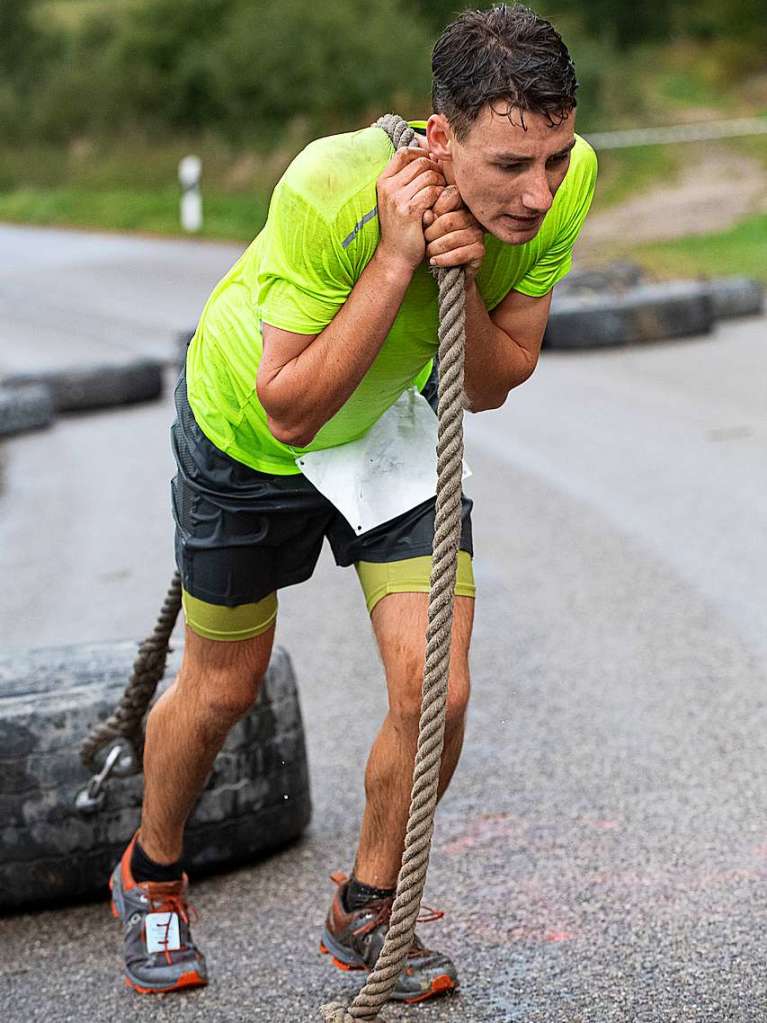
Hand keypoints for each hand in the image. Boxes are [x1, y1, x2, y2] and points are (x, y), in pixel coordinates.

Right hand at [375, 148, 445, 273]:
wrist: (395, 256)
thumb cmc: (401, 228)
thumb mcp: (397, 200)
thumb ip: (407, 178)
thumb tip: (428, 154)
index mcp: (383, 181)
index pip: (404, 152)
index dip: (422, 153)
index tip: (431, 166)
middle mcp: (388, 187)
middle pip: (421, 161)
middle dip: (436, 170)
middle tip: (440, 185)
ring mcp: (397, 198)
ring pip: (429, 175)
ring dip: (440, 185)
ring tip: (439, 198)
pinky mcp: (409, 211)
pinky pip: (432, 192)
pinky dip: (440, 198)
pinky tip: (438, 208)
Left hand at [423, 185, 484, 279]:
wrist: (444, 272)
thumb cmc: (433, 245)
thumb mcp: (426, 228)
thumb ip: (426, 217)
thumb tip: (428, 214)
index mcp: (460, 206)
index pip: (450, 197)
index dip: (434, 210)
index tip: (425, 222)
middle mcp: (471, 218)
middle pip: (448, 221)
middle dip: (431, 234)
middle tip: (424, 242)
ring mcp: (478, 234)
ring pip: (452, 239)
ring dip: (435, 249)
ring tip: (428, 253)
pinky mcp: (479, 251)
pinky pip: (460, 254)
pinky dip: (444, 260)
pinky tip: (435, 262)